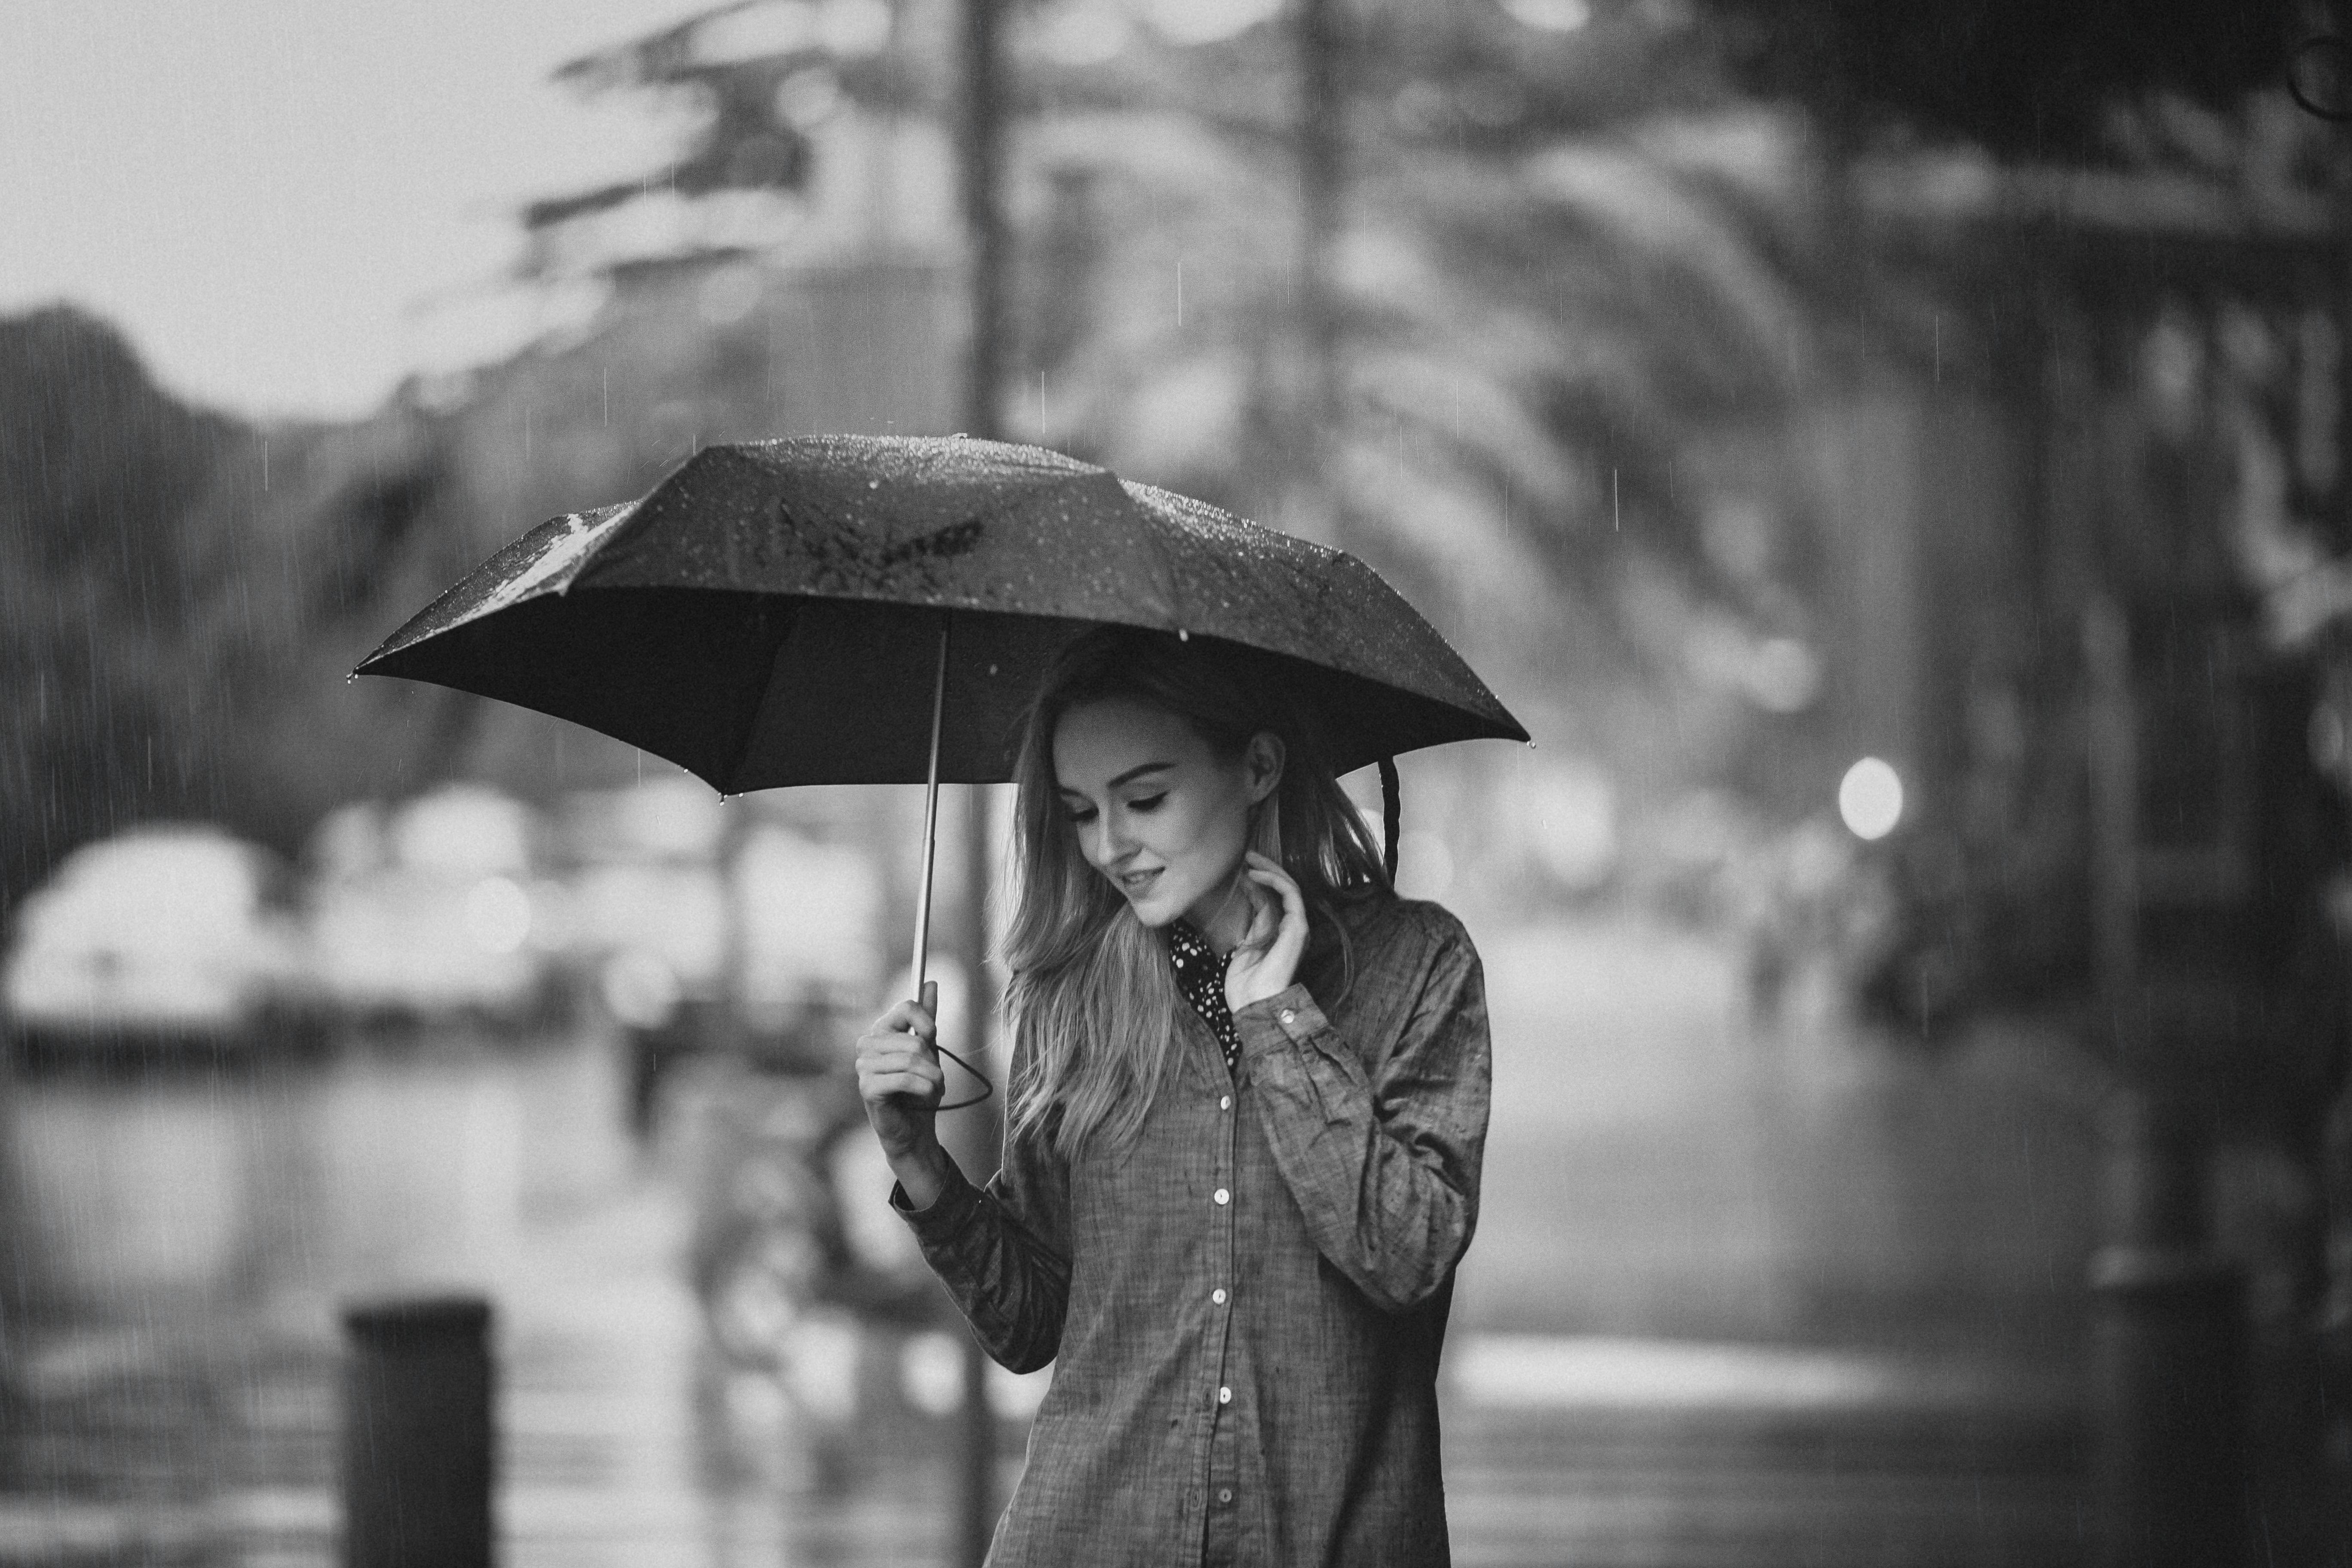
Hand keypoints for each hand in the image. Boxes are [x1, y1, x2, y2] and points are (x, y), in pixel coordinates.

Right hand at [856, 982, 949, 1201]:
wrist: (915, 1129)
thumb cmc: (920, 1090)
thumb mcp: (929, 1050)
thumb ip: (927, 1019)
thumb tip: (932, 983)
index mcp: (881, 1031)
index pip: (906, 1007)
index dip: (927, 1023)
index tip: (933, 1039)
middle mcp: (867, 1044)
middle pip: (913, 1039)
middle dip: (932, 1061)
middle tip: (934, 1078)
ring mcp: (863, 1066)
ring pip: (910, 1059)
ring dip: (931, 1077)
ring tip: (931, 1090)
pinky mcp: (867, 1088)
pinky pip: (904, 1078)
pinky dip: (923, 1088)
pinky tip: (923, 1096)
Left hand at [1225, 851, 1308, 1012]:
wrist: (1254, 1005)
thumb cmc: (1245, 984)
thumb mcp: (1244, 946)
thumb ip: (1252, 923)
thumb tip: (1250, 897)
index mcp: (1279, 935)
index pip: (1273, 900)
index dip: (1259, 883)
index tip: (1242, 870)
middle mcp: (1292, 929)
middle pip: (1284, 890)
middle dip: (1267, 870)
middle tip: (1248, 855)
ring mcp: (1297, 928)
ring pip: (1290, 887)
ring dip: (1271, 870)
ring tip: (1250, 858)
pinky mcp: (1298, 928)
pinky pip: (1291, 895)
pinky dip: (1274, 881)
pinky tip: (1256, 875)